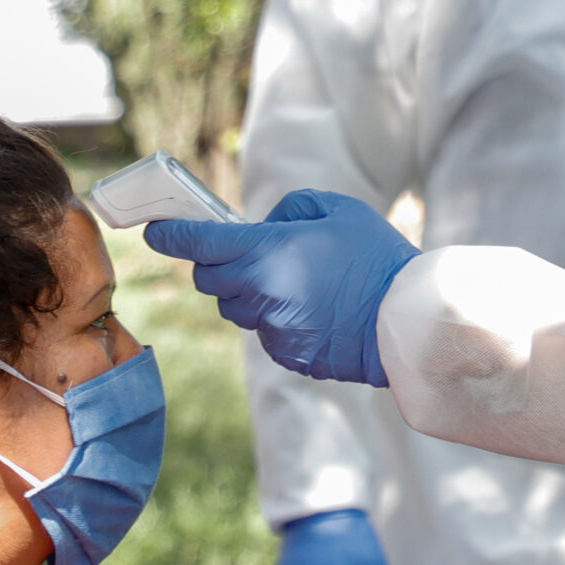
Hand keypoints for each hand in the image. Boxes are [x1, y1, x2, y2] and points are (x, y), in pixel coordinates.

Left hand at [146, 190, 419, 385]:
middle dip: (216, 263)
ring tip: (292, 282)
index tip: (156, 232)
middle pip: (209, 279)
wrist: (408, 319)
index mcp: (267, 253)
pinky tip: (311, 309)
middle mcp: (261, 293)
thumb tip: (264, 227)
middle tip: (245, 253)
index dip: (170, 236)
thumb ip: (289, 209)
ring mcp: (273, 329)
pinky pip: (264, 332)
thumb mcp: (337, 209)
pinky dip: (275, 319)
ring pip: (235, 308)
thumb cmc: (376, 257)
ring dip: (248, 292)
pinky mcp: (287, 355)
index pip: (198, 244)